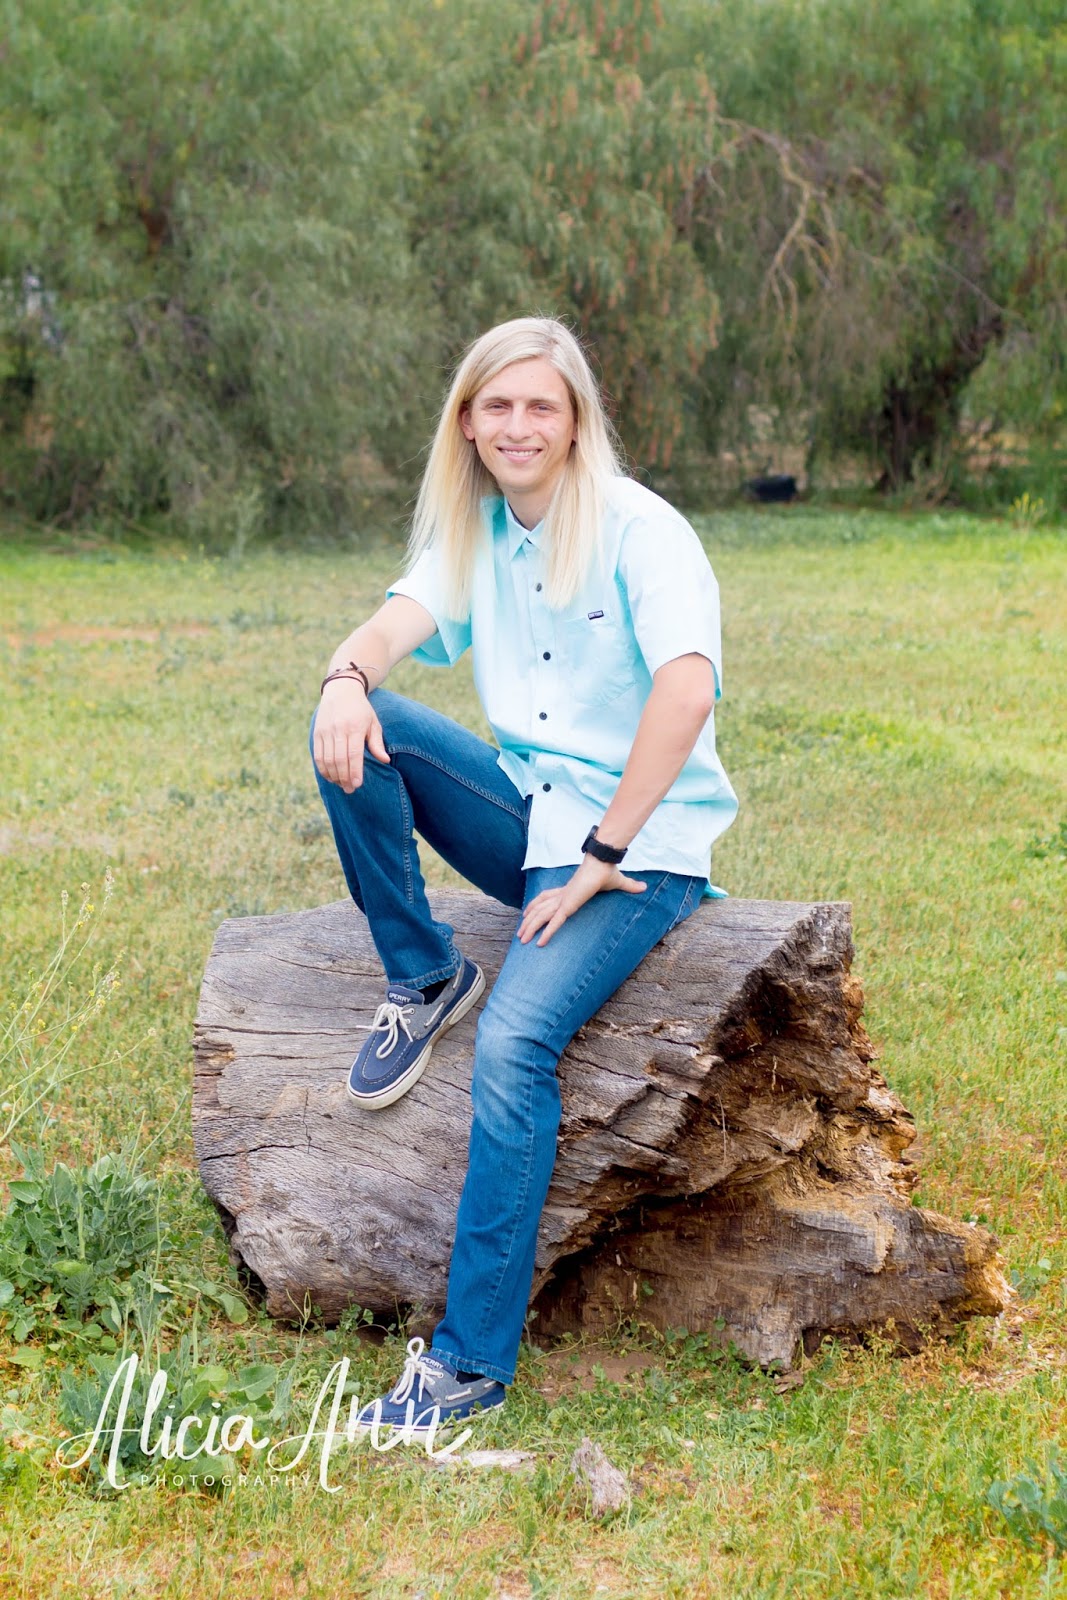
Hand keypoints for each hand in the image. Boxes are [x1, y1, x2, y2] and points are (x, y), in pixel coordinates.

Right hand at [313, 680, 388, 792]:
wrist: (341, 690)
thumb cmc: (361, 710)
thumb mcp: (373, 723)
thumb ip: (377, 743)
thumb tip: (385, 760)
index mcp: (355, 727)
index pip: (353, 754)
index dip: (354, 771)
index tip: (357, 785)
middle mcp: (338, 729)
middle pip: (339, 760)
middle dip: (344, 778)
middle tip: (349, 790)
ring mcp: (325, 731)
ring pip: (327, 760)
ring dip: (333, 776)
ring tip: (341, 784)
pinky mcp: (317, 733)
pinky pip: (318, 755)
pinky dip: (323, 769)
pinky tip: (331, 776)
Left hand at [517, 853, 646, 946]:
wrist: (603, 862)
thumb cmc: (608, 870)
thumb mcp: (618, 882)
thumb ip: (629, 887)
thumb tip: (644, 887)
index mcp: (569, 890)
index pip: (547, 897)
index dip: (536, 904)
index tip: (527, 913)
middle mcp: (562, 895)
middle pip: (539, 908)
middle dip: (528, 921)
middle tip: (520, 933)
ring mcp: (564, 900)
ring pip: (541, 916)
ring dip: (530, 928)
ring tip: (521, 939)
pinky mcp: (568, 905)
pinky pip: (555, 922)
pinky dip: (546, 932)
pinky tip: (540, 943)